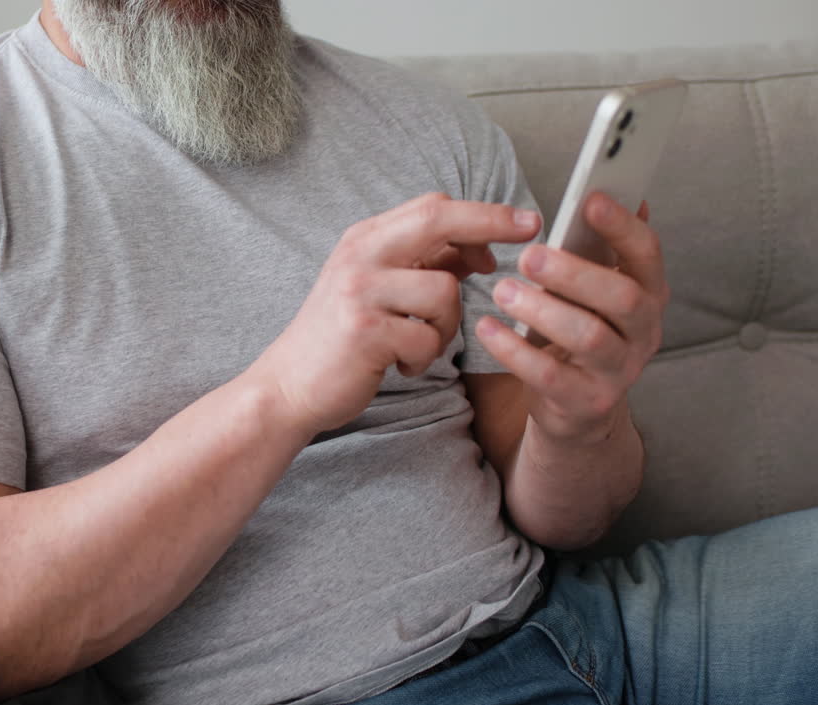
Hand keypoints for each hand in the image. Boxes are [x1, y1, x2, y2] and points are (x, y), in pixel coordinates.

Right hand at [251, 193, 539, 433]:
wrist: (287, 386)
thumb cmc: (340, 339)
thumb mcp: (377, 288)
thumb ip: (423, 264)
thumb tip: (480, 247)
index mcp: (364, 240)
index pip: (432, 206)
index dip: (482, 213)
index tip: (524, 220)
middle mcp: (360, 256)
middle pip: (438, 219)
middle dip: (490, 223)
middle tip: (530, 231)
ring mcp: (360, 291)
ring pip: (444, 291)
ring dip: (445, 326)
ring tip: (419, 345)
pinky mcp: (365, 332)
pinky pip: (427, 339)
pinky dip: (424, 359)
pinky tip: (401, 366)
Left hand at [477, 192, 668, 444]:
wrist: (579, 407)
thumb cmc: (580, 329)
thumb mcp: (592, 289)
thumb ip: (598, 248)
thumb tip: (607, 191)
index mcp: (648, 292)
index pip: (647, 253)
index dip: (622, 226)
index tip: (589, 199)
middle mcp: (644, 331)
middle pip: (622, 297)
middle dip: (575, 273)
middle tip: (529, 255)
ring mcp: (620, 371)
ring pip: (588, 337)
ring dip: (543, 310)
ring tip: (502, 291)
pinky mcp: (587, 402)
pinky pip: (550, 376)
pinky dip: (515, 350)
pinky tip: (487, 328)